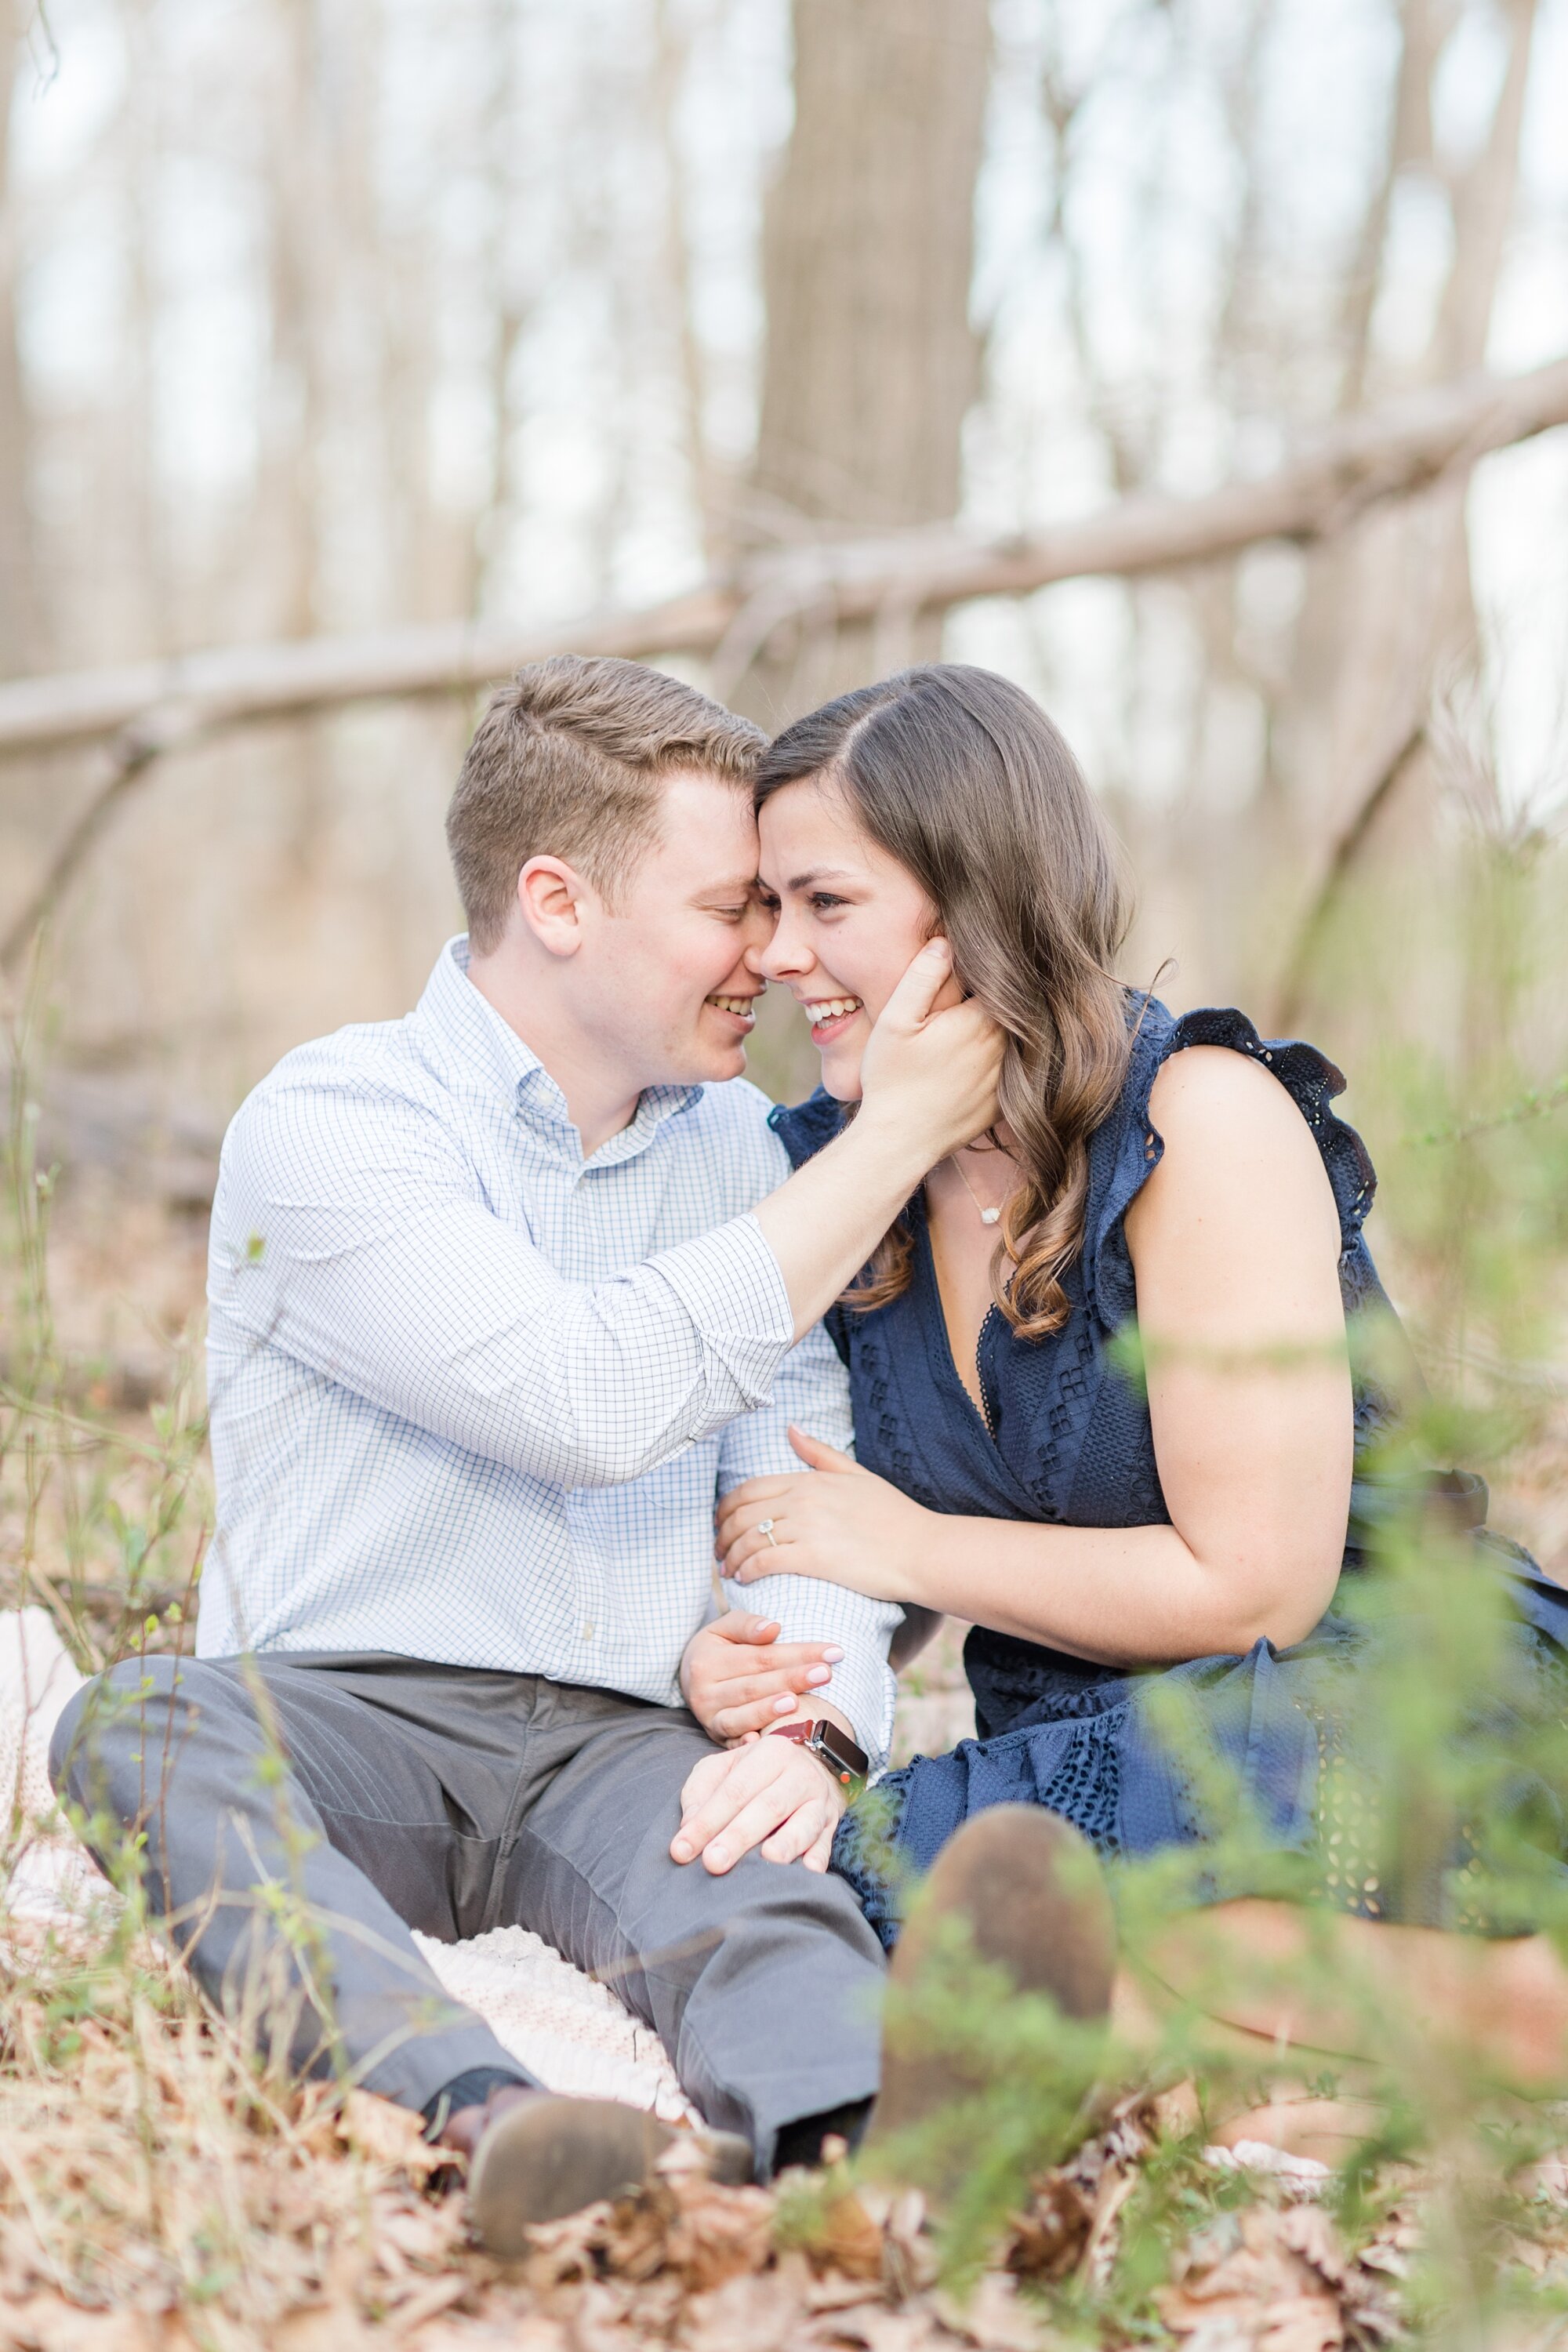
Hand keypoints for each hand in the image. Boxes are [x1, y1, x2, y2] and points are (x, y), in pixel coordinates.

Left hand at [670, 1730, 845, 1874]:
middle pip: (767, 1807)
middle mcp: (797, 1775)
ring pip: (804, 1823)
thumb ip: (701, 1792)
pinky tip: (807, 1871)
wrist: (809, 1765)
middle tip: (713, 1863)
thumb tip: (689, 1826)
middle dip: (738, 1836)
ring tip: (767, 1861)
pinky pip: (827, 1843)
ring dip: (786, 1844)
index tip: (680, 1850)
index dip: (706, 1821)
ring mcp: (819, 1801)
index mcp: (768, 1754)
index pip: (733, 1791)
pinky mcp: (832, 1825)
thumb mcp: (723, 1768)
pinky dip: (818, 1858)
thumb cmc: (754, 1773)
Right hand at [680, 1612, 844, 1741]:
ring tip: (795, 1702)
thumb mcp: (724, 1628)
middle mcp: (706, 1692)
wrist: (686, 1676)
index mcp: (709, 1660)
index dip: (799, 1654)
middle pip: (755, 1685)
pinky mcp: (714, 1737)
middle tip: (826, 1674)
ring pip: (741, 1716)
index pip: (762, 1657)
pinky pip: (729, 1743)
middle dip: (793, 1679)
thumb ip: (747, 1624)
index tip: (833, 1652)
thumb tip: (773, 1629)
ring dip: (768, 1710)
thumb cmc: (717, 1648)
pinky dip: (743, 1744)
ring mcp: (709, 1717)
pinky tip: (760, 1742)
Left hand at [715, 1427, 929, 1602]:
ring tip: (728, 1570)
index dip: (725, 1508)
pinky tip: (744, 1580)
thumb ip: (820, 1453)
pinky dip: (747, 1570)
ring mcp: (807, 1527)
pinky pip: (764, 1561)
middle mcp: (803, 1499)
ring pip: (749, 1539)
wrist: (921, 1549)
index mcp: (810, 1479)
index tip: (720, 1524)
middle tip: (718, 1552)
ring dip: (731, 1557)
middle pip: (741, 1514)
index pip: (749, 1489)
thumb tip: (790, 1428)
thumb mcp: (857, 1474)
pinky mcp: (813, 1557)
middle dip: (721, 1535)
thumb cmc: (894, 1516)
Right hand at [856, 938, 1003, 1164]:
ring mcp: (1006, 1078)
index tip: (972, 970)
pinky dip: (1002, 1063)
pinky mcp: (1002, 1103)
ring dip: (1001, 1031)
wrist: (899, 1141)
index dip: (986, 972)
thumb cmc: (891, 1079)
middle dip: (997, 999)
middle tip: (969, 997)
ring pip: (1016, 1041)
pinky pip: (1013, 1073)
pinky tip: (972, 1065)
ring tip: (969, 1031)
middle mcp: (1003, 1048)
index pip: (1001, 982)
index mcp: (980, 1021)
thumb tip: (945, 942)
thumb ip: (922, 978)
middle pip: (1011, 1010)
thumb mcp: (895, 1021)